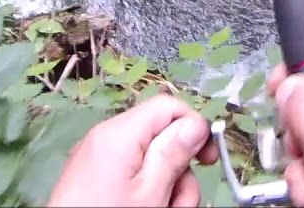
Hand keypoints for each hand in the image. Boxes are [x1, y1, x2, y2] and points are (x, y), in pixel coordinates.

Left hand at [48, 95, 218, 206]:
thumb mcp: (151, 191)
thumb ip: (174, 153)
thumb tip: (195, 123)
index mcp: (119, 132)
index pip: (167, 106)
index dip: (194, 126)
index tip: (209, 159)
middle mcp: (106, 137)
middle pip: (160, 137)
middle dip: (179, 169)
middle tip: (179, 202)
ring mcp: (98, 158)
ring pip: (149, 160)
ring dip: (166, 187)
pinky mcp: (94, 177)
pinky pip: (130, 174)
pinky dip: (145, 191)